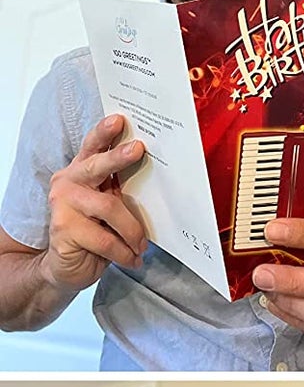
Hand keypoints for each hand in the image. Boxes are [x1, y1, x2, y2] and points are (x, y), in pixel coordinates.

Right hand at [42, 114, 147, 291]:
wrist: (67, 266)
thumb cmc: (95, 232)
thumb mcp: (110, 206)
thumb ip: (121, 189)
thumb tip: (157, 175)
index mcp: (82, 172)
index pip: (92, 148)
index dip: (104, 133)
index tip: (119, 120)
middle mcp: (68, 183)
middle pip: (96, 167)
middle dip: (118, 157)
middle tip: (138, 149)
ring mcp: (63, 206)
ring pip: (109, 207)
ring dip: (133, 230)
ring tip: (141, 245)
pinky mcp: (63, 230)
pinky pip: (105, 239)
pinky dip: (124, 251)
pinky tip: (130, 258)